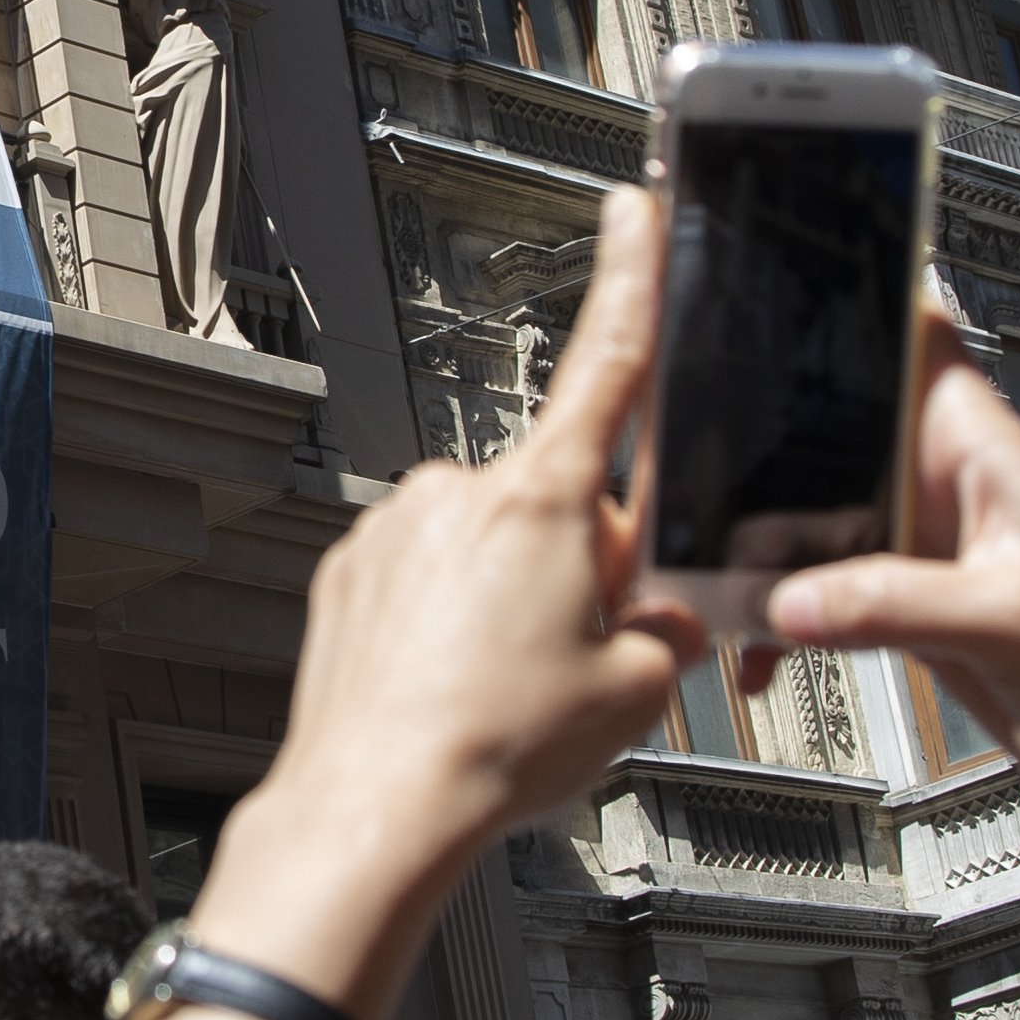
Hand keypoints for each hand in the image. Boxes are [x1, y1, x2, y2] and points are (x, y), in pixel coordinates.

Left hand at [187, 192, 700, 1019]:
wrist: (375, 806)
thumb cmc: (495, 747)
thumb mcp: (638, 692)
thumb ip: (671, 630)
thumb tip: (666, 615)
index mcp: (544, 501)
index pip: (607, 364)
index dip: (631, 281)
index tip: (632, 213)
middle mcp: (460, 495)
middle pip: (556, 503)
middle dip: (580, 560)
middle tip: (576, 649)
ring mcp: (395, 533)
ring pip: (487, 550)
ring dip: (509, 598)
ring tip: (506, 686)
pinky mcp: (349, 575)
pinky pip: (424, 582)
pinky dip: (447, 624)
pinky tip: (456, 688)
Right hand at [756, 300, 1019, 872]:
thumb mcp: (1010, 620)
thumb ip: (896, 603)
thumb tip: (789, 602)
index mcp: (983, 448)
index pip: (915, 338)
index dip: (852, 303)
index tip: (771, 288)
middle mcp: (947, 483)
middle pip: (835, 428)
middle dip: (764, 444)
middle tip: (692, 469)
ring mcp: (925, 545)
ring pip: (815, 514)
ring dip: (763, 545)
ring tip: (711, 578)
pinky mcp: (911, 604)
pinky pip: (823, 593)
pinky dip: (784, 620)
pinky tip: (763, 657)